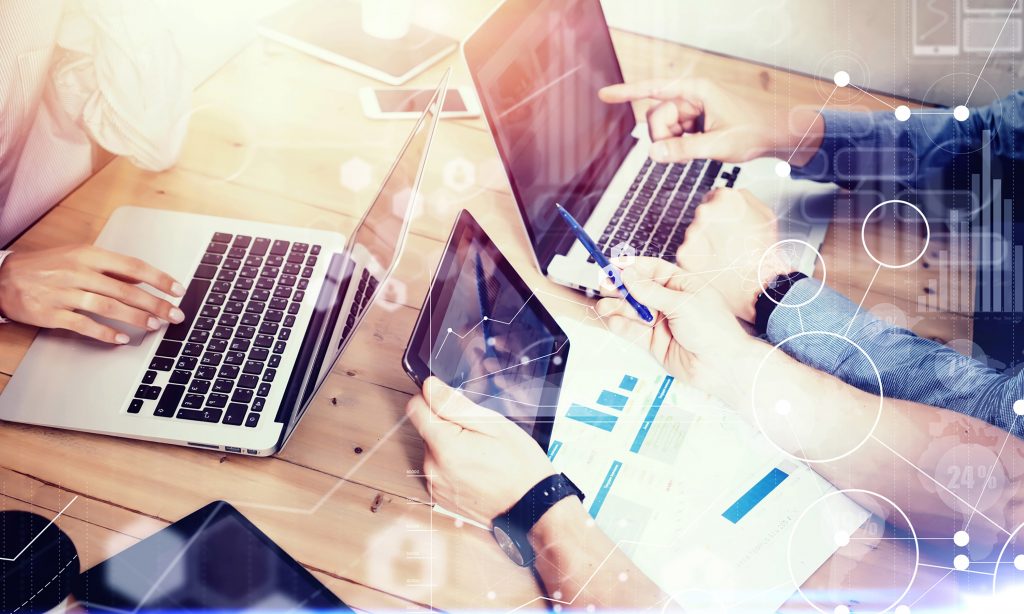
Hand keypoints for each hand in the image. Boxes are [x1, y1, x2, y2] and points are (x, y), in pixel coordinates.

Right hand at [0, 245, 185, 343]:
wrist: (4, 277)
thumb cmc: (48, 266)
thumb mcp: (80, 257)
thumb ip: (111, 268)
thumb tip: (145, 279)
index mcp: (89, 255)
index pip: (132, 266)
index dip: (159, 279)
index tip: (178, 289)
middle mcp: (79, 272)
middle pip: (125, 289)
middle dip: (155, 304)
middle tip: (175, 315)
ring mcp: (64, 293)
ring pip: (108, 306)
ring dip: (135, 318)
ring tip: (154, 326)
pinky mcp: (52, 313)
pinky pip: (83, 324)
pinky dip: (105, 333)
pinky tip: (121, 339)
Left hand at [405, 377, 555, 525]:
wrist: (532, 506)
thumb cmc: (520, 465)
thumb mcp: (493, 424)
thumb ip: (455, 405)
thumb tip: (429, 387)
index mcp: (445, 447)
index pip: (416, 408)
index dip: (433, 400)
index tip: (453, 406)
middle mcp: (433, 469)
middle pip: (426, 430)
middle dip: (447, 426)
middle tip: (478, 436)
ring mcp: (436, 486)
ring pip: (433, 450)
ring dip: (450, 446)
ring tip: (480, 455)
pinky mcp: (440, 497)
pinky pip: (438, 470)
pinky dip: (452, 466)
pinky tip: (476, 470)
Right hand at [596, 257, 749, 394]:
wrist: (722, 365)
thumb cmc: (713, 329)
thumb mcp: (682, 303)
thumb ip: (650, 291)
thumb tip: (627, 275)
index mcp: (682, 284)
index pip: (653, 270)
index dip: (633, 267)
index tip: (614, 265)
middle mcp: (670, 301)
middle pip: (638, 290)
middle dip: (621, 288)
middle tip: (605, 286)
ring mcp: (661, 322)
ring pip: (633, 311)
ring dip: (617, 307)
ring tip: (604, 307)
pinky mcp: (654, 342)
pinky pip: (633, 331)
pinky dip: (621, 326)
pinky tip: (613, 321)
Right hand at [598, 78, 822, 164]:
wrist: (773, 136)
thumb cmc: (752, 132)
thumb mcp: (718, 145)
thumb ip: (683, 150)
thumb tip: (653, 153)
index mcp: (695, 91)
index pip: (653, 90)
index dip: (627, 92)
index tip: (604, 94)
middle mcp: (690, 97)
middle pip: (656, 117)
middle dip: (664, 137)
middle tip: (685, 149)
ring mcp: (690, 111)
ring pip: (662, 130)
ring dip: (673, 144)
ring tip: (698, 149)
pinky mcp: (692, 123)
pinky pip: (672, 137)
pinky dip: (679, 147)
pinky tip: (698, 149)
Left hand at [675, 188, 792, 322]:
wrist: (759, 287)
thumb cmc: (765, 254)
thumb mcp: (766, 216)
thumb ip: (745, 199)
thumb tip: (733, 195)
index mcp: (726, 198)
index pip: (714, 198)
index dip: (722, 213)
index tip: (726, 225)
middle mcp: (705, 212)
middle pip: (703, 217)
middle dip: (712, 229)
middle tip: (728, 244)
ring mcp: (692, 234)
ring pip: (694, 236)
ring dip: (704, 245)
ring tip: (723, 258)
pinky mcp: (684, 254)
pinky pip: (688, 254)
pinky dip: (697, 261)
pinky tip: (713, 267)